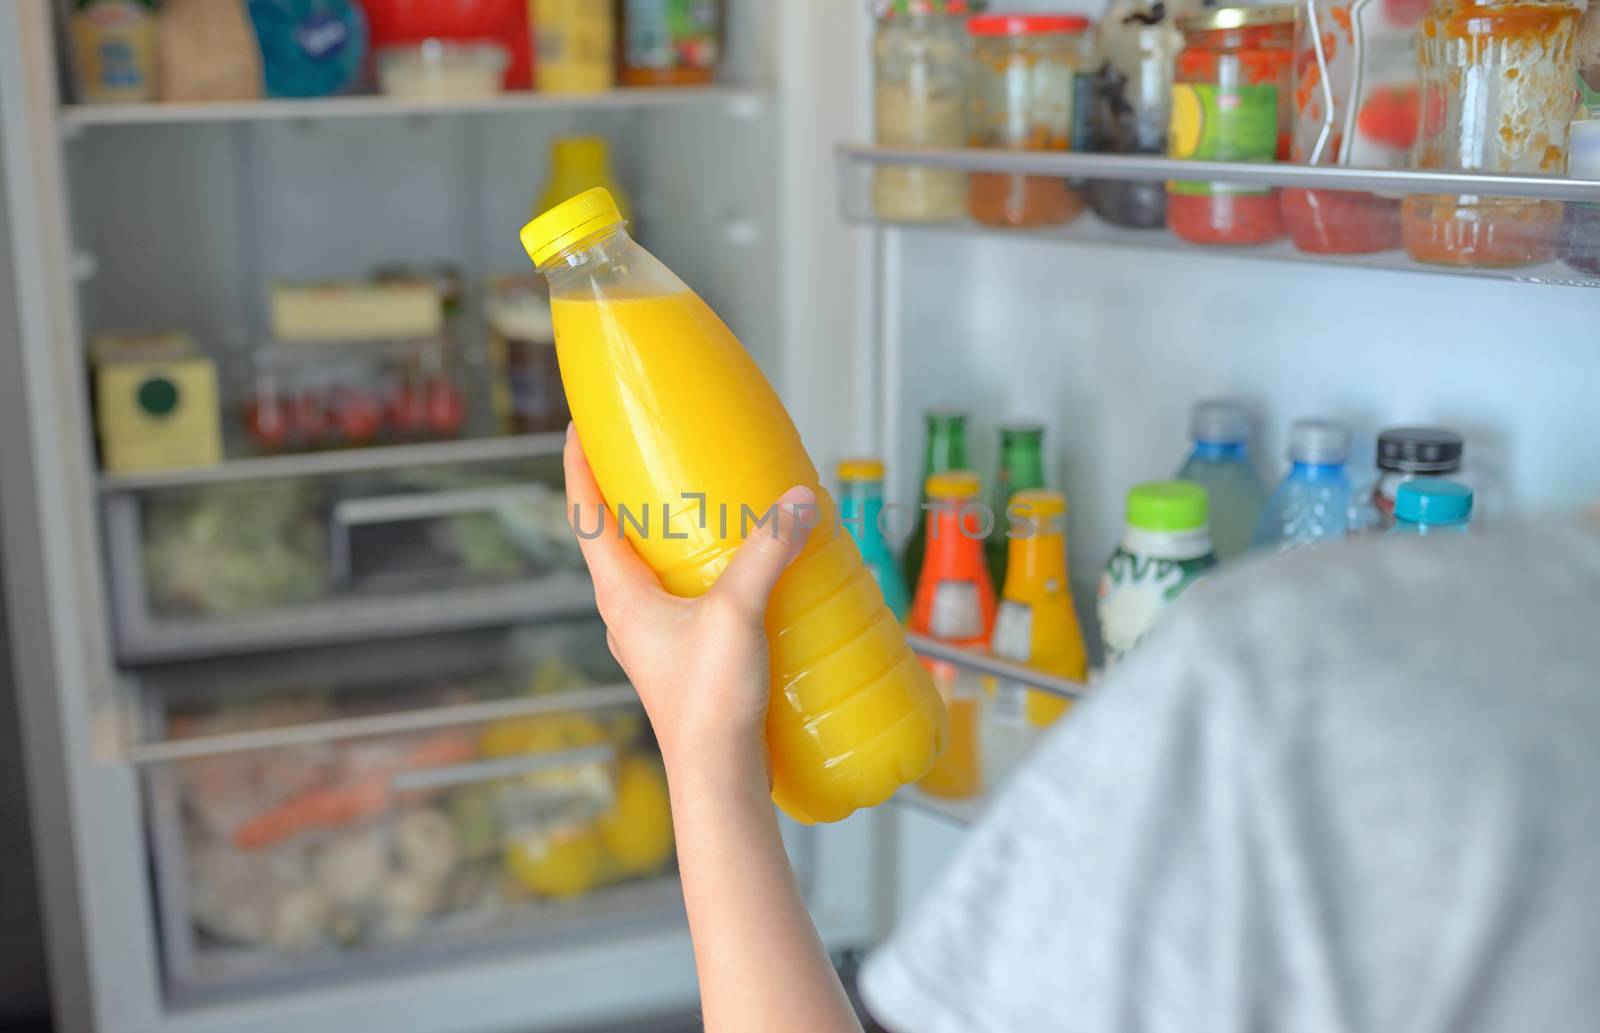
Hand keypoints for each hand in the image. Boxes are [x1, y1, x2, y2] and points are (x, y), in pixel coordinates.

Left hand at [562, 425, 815, 789]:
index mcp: (618, 593)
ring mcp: (654, 636)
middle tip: (658, 452)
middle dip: (632, 492)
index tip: (580, 423)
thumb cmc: (707, 703)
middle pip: (617, 536)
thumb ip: (767, 552)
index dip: (579, 464)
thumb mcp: (736, 613)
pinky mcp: (685, 655)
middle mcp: (627, 612)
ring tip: (706, 502)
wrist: (718, 778)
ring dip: (670, 533)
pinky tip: (745, 569)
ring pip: (653, 568)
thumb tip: (798, 499)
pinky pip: (686, 597)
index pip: (584, 513)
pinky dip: (704, 570)